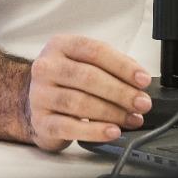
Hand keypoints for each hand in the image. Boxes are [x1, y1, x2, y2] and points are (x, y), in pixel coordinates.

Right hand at [26, 35, 152, 151]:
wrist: (34, 102)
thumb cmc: (66, 80)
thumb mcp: (83, 62)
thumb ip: (110, 67)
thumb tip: (139, 82)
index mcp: (61, 45)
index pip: (95, 51)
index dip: (123, 66)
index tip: (143, 80)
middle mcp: (47, 67)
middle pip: (88, 77)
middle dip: (121, 92)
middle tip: (141, 103)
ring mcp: (40, 95)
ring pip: (79, 103)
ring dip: (112, 112)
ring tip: (131, 118)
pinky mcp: (40, 121)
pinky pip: (69, 127)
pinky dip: (95, 131)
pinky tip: (111, 131)